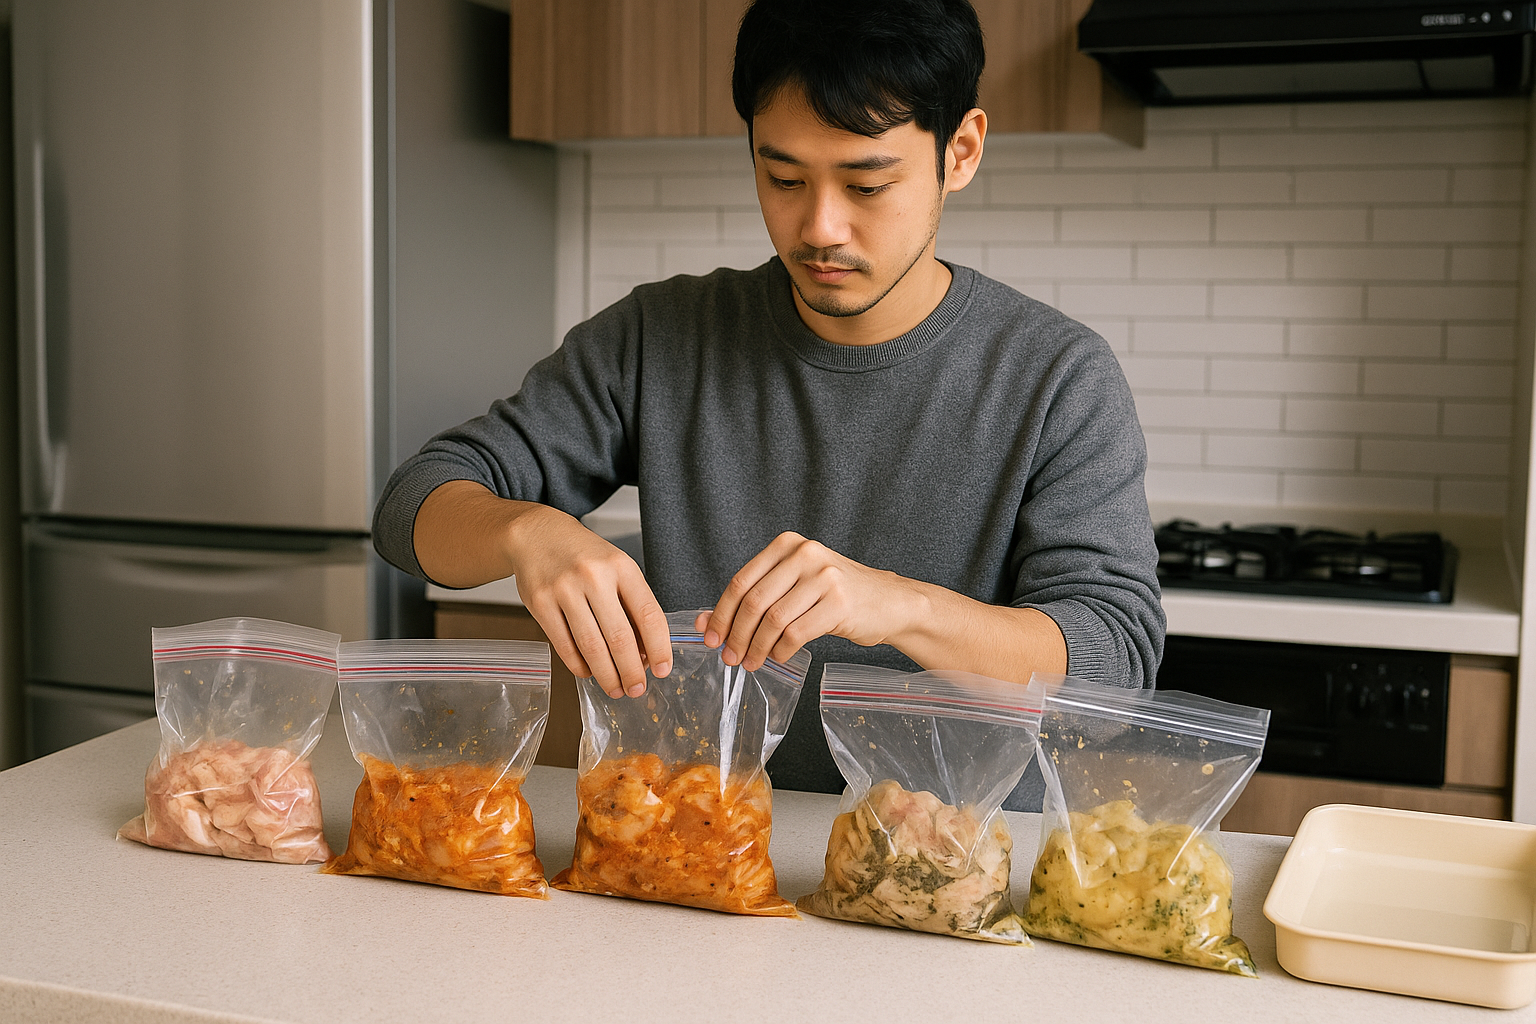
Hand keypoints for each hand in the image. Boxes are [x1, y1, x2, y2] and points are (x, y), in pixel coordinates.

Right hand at [508, 505, 671, 699]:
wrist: (537, 535)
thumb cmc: (584, 556)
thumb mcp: (617, 567)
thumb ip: (632, 605)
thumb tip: (644, 653)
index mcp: (621, 567)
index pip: (648, 614)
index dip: (659, 647)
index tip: (663, 669)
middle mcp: (593, 576)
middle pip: (619, 637)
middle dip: (631, 671)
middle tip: (637, 689)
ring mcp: (564, 590)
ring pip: (591, 646)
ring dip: (606, 675)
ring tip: (616, 689)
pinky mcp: (539, 604)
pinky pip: (564, 645)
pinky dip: (579, 666)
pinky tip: (589, 672)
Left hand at [695, 532, 918, 670]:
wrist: (888, 602)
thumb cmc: (835, 595)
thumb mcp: (793, 586)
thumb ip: (754, 598)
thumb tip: (705, 624)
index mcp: (787, 544)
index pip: (741, 581)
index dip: (720, 613)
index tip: (710, 638)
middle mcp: (805, 554)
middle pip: (754, 601)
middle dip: (735, 634)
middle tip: (728, 658)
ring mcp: (824, 577)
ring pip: (773, 620)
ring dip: (756, 647)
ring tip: (750, 663)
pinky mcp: (839, 603)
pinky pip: (796, 633)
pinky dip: (781, 651)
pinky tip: (779, 658)